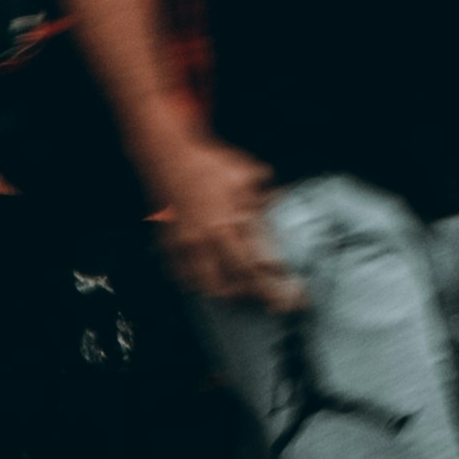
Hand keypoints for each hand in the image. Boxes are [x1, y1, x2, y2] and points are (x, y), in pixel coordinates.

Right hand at [149, 135, 295, 305]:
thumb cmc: (206, 163)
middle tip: (272, 303)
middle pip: (236, 282)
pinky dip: (197, 284)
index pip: (257, 264)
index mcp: (231, 221)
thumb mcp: (244, 172)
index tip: (293, 296)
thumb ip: (265, 192)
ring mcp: (187, 245)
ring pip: (208, 286)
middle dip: (257, 297)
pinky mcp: (170, 245)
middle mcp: (209, 239)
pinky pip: (183, 276)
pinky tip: (208, 283)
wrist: (166, 155)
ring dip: (228, 294)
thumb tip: (280, 203)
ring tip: (241, 295)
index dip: (276, 285)